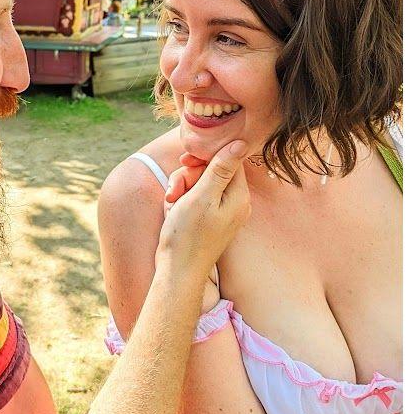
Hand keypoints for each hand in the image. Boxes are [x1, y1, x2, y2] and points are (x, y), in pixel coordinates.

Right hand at [156, 141, 249, 280]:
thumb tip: (241, 142)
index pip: (228, 159)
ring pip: (201, 182)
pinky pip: (197, 197)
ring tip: (171, 202)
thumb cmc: (188, 235)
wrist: (177, 271)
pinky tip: (173, 209)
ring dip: (182, 187)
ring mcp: (222, 211)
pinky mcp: (209, 218)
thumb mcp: (202, 196)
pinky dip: (183, 199)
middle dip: (189, 175)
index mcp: (239, 196)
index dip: (205, 157)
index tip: (186, 163)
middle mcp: (235, 202)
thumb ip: (221, 168)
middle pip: (212, 170)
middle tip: (175, 191)